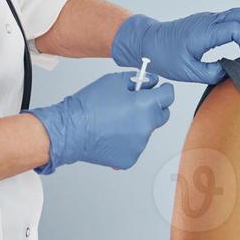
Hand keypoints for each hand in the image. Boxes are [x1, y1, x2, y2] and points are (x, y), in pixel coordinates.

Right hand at [31, 71, 173, 173]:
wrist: (70, 130)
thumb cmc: (88, 105)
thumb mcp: (114, 81)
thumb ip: (138, 80)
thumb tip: (151, 82)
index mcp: (146, 105)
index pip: (168, 95)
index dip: (164, 90)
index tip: (161, 89)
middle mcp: (147, 127)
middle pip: (162, 115)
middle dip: (153, 107)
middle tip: (136, 104)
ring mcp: (139, 145)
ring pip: (146, 131)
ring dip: (137, 125)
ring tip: (115, 121)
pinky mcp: (130, 158)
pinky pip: (135, 146)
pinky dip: (127, 141)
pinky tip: (111, 134)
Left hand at [111, 10, 239, 84]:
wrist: (147, 41)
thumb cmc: (163, 55)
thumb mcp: (187, 71)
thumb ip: (212, 73)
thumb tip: (230, 72)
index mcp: (203, 32)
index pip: (237, 30)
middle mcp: (209, 21)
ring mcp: (209, 19)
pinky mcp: (208, 22)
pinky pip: (232, 20)